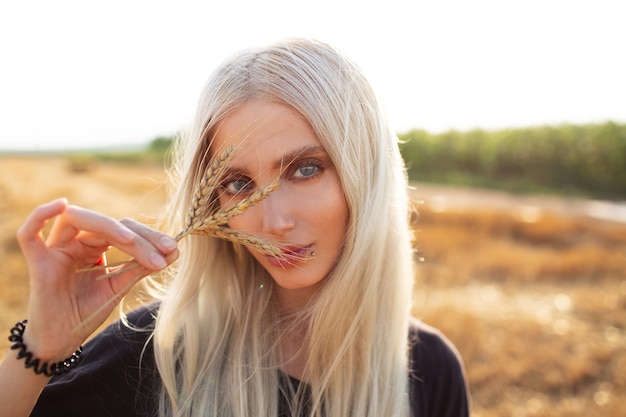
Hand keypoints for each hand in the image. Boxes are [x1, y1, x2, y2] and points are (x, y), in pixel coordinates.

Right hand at [15, 198, 178, 361]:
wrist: (62, 341)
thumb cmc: (87, 311)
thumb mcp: (119, 286)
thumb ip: (141, 267)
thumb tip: (174, 251)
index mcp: (96, 245)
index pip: (124, 229)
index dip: (150, 237)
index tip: (173, 250)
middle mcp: (76, 241)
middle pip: (108, 224)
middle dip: (139, 236)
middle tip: (164, 252)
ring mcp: (56, 249)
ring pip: (79, 220)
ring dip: (109, 227)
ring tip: (132, 242)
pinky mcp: (37, 262)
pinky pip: (29, 233)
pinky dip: (40, 215)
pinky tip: (60, 205)